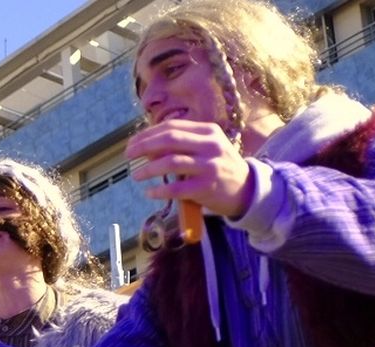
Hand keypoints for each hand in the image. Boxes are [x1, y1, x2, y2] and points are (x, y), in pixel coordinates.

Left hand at [127, 120, 254, 218]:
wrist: (246, 189)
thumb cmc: (219, 167)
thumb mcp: (207, 147)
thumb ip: (183, 143)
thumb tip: (147, 147)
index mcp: (208, 131)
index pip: (172, 127)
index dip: (148, 134)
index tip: (132, 143)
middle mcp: (210, 145)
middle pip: (169, 140)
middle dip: (144, 146)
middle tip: (128, 155)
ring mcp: (209, 166)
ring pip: (171, 162)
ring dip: (148, 169)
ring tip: (136, 175)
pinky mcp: (206, 188)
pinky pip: (176, 188)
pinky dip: (159, 190)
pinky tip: (149, 192)